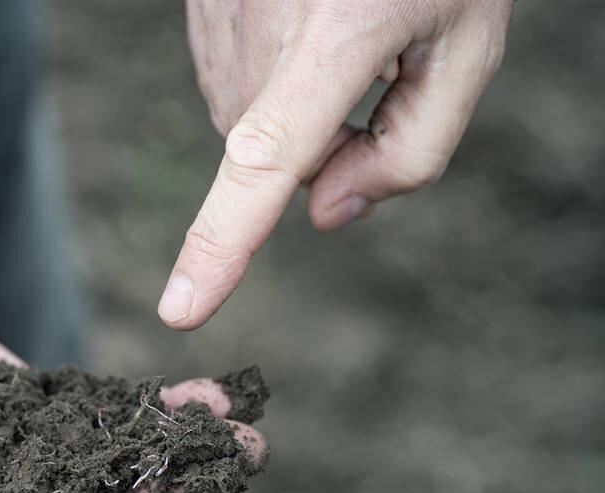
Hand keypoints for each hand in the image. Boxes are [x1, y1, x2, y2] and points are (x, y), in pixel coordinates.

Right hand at [159, 0, 512, 328]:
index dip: (223, 241)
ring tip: (336, 34)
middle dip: (324, 145)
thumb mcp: (466, 44)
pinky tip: (300, 24)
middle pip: (275, 160)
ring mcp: (217, 15)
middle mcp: (260, 23)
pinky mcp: (198, 12)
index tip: (180, 308)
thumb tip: (326, 214)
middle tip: (374, 75)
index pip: (266, 160)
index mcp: (339, 30)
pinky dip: (264, 80)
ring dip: (291, 110)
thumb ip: (414, 150)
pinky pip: (226, 86)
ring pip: (244, 126)